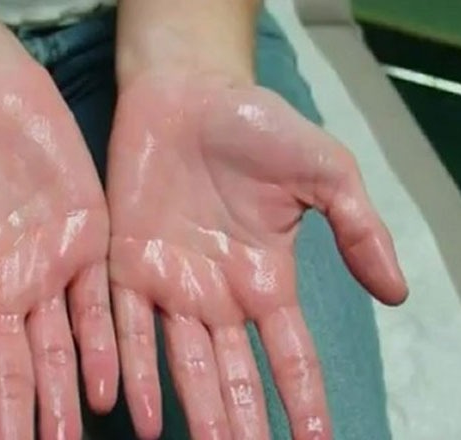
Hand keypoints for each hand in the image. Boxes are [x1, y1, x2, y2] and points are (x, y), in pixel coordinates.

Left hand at [107, 73, 406, 439]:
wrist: (185, 93)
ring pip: (181, 364)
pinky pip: (126, 326)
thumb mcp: (323, 171)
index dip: (304, 401)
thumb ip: (357, 229)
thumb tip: (397, 295)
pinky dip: (130, 369)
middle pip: (233, 374)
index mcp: (265, 279)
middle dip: (242, 421)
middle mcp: (217, 294)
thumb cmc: (255, 125)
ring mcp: (170, 283)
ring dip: (191, 411)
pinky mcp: (125, 265)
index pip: (290, 356)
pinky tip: (133, 414)